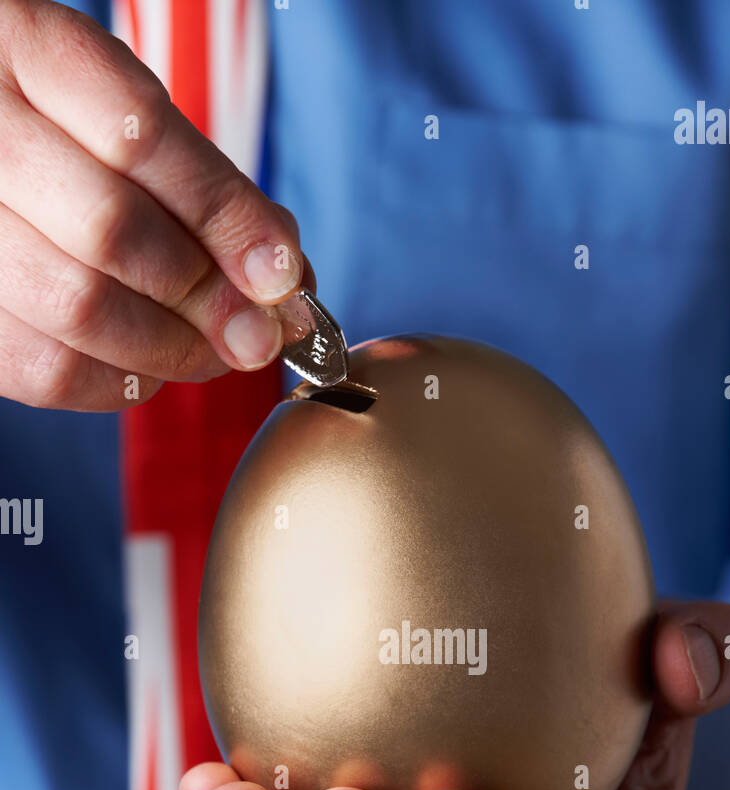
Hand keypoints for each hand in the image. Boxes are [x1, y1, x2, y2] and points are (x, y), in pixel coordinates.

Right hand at [0, 0, 309, 410]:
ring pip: (79, 307)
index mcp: (28, 52)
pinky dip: (119, 381)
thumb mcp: (127, 117)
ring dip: (171, 348)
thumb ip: (202, 183)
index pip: (140, 136)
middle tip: (257, 334)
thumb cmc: (68, 140)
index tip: (283, 275)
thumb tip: (281, 279)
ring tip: (215, 351)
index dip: (226, 218)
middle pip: (111, 230)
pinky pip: (47, 369)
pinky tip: (149, 365)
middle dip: (208, 297)